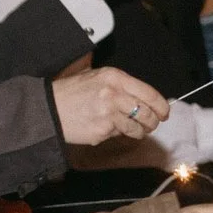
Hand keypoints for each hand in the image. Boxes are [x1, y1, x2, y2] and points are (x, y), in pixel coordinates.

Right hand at [51, 67, 167, 144]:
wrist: (48, 108)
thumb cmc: (72, 92)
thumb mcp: (97, 78)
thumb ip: (122, 86)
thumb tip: (146, 99)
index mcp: (115, 78)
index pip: (150, 94)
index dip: (161, 106)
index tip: (164, 112)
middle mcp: (114, 94)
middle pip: (148, 113)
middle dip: (153, 122)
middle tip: (151, 124)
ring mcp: (109, 114)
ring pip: (137, 127)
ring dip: (139, 131)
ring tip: (133, 129)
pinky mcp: (102, 130)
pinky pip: (119, 134)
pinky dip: (117, 134)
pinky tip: (106, 128)